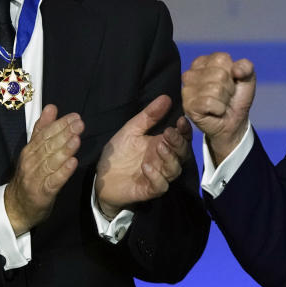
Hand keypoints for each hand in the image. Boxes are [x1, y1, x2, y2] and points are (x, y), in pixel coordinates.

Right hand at [4, 104, 83, 235]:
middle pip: (48, 146)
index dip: (59, 125)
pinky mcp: (41, 194)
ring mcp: (35, 178)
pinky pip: (53, 181)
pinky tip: (72, 163)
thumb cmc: (29, 175)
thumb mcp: (33, 151)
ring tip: (77, 140)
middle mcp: (31, 162)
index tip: (75, 116)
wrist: (16, 207)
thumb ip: (42, 129)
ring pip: (50, 162)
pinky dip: (63, 172)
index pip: (45, 134)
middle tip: (79, 124)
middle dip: (64, 134)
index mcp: (30, 150)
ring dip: (64, 150)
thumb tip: (51, 107)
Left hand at [95, 95, 191, 218]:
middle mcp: (164, 161)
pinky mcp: (149, 190)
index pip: (182, 137)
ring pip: (174, 169)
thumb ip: (149, 116)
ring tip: (159, 146)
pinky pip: (160, 185)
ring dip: (169, 158)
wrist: (101, 177)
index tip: (181, 120)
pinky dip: (156, 176)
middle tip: (168, 133)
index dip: (184, 130)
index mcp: (162, 144)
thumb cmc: (119, 153)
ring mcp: (158, 176)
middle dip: (178, 142)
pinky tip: (146, 166)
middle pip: (182, 153)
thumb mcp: (132, 130)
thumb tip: (166, 97)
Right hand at [181, 52, 254, 164]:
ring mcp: (187, 89)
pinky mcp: (188, 105)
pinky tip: (215, 111)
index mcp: (203, 62)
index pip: (222, 59)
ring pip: (215, 89)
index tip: (230, 82)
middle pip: (220, 74)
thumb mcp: (247, 78)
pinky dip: (219, 109)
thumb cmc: (236, 98)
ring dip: (224, 100)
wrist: (234, 122)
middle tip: (225, 96)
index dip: (232, 73)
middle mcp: (191, 73)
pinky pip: (209, 103)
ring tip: (220, 103)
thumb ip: (246, 67)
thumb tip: (236, 70)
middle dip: (229, 88)